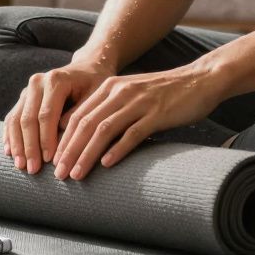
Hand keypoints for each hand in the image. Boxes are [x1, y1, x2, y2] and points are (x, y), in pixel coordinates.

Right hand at [3, 58, 112, 173]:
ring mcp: (27, 89)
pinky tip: (10, 152)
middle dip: (29, 147)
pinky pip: (11, 117)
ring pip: (16, 119)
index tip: (49, 161)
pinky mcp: (23, 97)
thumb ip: (79, 116)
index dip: (46, 139)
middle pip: (28, 118)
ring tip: (20, 166)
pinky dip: (10, 136)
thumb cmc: (95, 86)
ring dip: (17, 144)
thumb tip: (63, 140)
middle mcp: (37, 82)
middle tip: (32, 170)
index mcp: (56, 80)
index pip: (47, 114)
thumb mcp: (96, 98)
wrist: (87, 68)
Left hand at [52, 65, 222, 180]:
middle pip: (86, 124)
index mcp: (110, 87)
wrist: (200, 80)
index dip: (63, 139)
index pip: (78, 115)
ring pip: (104, 130)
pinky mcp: (158, 113)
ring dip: (87, 154)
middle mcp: (120, 92)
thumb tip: (86, 136)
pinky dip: (118, 149)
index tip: (54, 161)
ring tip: (76, 173)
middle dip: (69, 150)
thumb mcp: (131, 95)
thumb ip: (110, 110)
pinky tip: (107, 164)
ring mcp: (139, 102)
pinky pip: (133, 132)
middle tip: (59, 174)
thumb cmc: (164, 93)